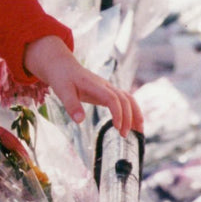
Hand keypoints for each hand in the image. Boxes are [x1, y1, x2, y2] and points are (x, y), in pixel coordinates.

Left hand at [24, 35, 142, 136]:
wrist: (62, 65)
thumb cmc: (62, 78)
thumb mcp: (62, 91)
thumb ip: (71, 105)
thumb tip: (80, 121)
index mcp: (95, 85)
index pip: (112, 98)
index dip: (118, 112)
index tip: (117, 127)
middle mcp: (105, 86)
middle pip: (125, 99)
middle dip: (129, 117)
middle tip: (125, 136)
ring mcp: (108, 88)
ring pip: (128, 99)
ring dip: (135, 114)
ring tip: (138, 132)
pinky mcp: (107, 92)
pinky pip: (123, 101)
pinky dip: (131, 111)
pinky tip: (131, 124)